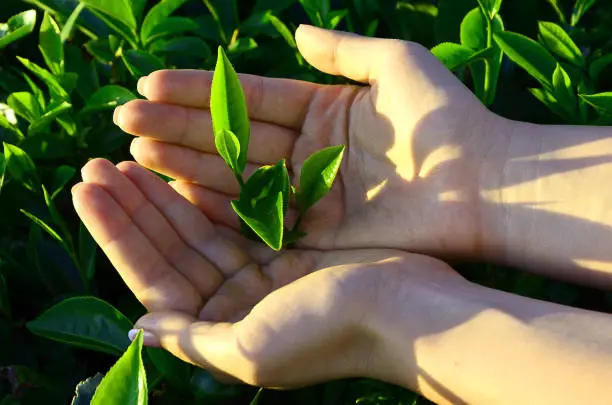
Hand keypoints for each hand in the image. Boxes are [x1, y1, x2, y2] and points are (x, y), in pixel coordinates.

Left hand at [71, 158, 463, 387]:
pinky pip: (237, 212)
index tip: (87, 191)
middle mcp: (237, 303)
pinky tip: (181, 163)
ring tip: (126, 155)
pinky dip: (210, 188)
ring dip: (164, 193)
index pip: (154, 278)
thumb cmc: (331, 332)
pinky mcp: (289, 246)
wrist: (413, 310)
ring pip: (199, 226)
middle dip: (134, 207)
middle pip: (172, 249)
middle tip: (96, 165)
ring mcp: (263, 272)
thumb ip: (190, 342)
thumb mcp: (249, 349)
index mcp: (221, 331)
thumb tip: (135, 333)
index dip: (119, 234)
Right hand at [113, 25, 505, 257]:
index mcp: (324, 110)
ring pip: (236, 174)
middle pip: (233, 136)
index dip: (202, 91)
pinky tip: (174, 187)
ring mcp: (309, 193)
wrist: (485, 185)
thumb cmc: (448, 120)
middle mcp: (309, 152)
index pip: (250, 99)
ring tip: (136, 148)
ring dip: (186, 162)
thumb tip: (292, 33)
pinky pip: (256, 213)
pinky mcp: (316, 231)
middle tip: (124, 117)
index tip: (151, 81)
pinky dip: (216, 201)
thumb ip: (342, 51)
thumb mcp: (396, 65)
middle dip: (179, 125)